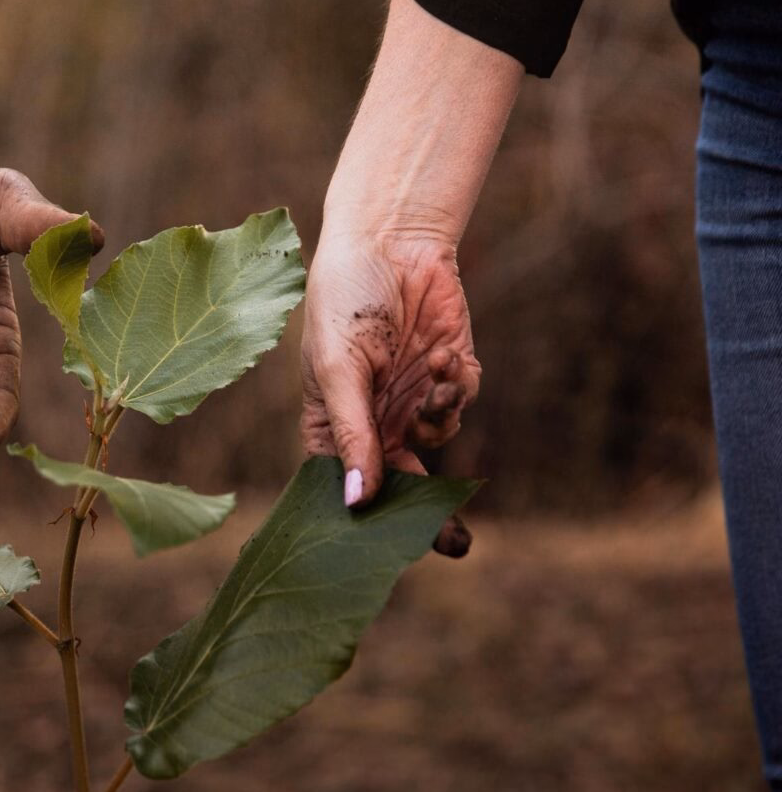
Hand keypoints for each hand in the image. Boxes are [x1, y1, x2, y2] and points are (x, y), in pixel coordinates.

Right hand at [300, 228, 479, 555]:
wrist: (391, 241)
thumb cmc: (344, 300)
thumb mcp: (339, 368)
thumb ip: (353, 434)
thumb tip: (357, 501)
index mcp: (332, 424)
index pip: (348, 487)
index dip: (367, 519)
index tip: (388, 550)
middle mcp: (373, 420)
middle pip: (403, 484)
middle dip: (431, 514)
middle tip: (456, 543)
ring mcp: (411, 398)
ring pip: (438, 439)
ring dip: (441, 413)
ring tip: (433, 374)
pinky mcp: (447, 373)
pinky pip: (460, 400)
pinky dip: (456, 383)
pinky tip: (441, 352)